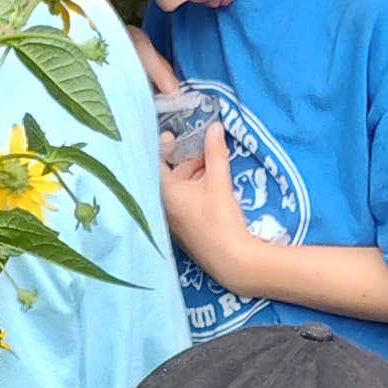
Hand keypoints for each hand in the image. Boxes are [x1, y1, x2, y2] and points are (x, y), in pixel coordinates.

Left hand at [155, 122, 247, 275]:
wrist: (231, 260)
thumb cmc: (220, 218)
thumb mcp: (219, 181)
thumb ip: (216, 152)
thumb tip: (214, 126)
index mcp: (165, 192)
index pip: (155, 162)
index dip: (163, 146)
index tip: (172, 134)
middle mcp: (163, 206)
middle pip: (170, 176)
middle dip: (186, 160)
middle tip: (203, 148)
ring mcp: (172, 221)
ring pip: (179, 190)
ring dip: (193, 176)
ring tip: (212, 164)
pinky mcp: (184, 231)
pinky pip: (183, 204)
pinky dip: (194, 192)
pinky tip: (211, 187)